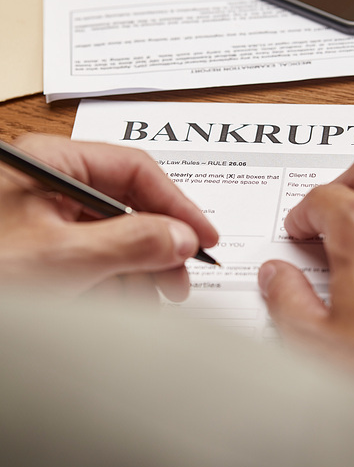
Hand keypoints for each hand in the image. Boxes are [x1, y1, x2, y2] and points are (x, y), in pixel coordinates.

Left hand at [0, 134, 217, 299]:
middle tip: (178, 280)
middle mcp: (49, 184)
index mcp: (52, 164)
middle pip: (126, 205)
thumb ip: (131, 244)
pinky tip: (117, 302)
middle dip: (157, 246)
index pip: (134, 170)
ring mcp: (42, 216)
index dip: (177, 204)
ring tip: (148, 300)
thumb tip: (182, 237)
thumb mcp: (62, 257)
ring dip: (136, 270)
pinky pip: (88, 256)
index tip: (203, 237)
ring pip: (110, 236)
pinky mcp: (37, 246)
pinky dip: (109, 281)